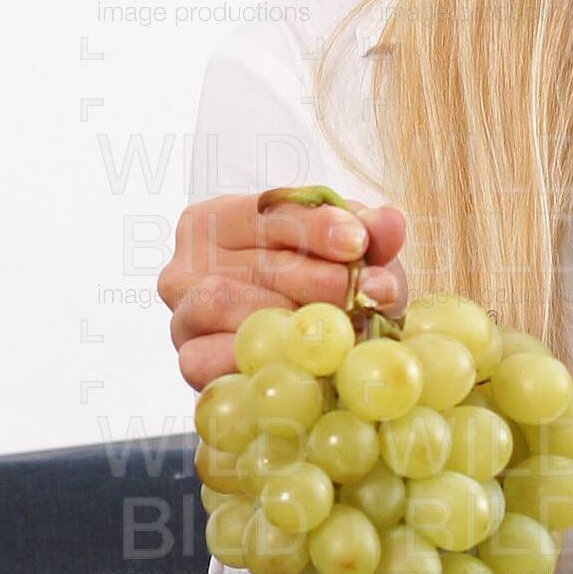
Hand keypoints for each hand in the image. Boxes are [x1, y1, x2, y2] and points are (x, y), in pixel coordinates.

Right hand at [158, 193, 408, 392]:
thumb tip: (389, 221)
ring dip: (291, 320)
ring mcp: (183, 314)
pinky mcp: (188, 360)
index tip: (357, 243)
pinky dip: (260, 358)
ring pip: (227, 304)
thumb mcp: (350, 256)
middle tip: (365, 295)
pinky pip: (212, 357)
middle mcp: (190, 261)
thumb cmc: (321, 287)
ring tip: (341, 330)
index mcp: (220, 219)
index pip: (268, 211)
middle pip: (255, 262)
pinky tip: (303, 362)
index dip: (315, 227)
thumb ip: (369, 234)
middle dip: (320, 279)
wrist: (299, 349)